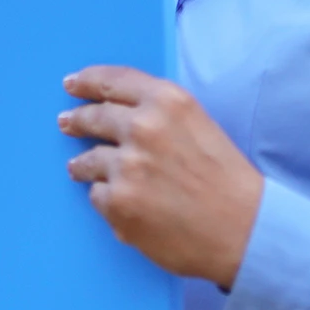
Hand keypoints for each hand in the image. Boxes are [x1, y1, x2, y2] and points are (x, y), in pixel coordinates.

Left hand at [60, 66, 263, 287]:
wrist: (243, 229)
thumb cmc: (226, 181)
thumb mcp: (198, 125)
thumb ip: (160, 113)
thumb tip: (119, 114)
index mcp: (167, 101)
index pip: (113, 80)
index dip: (87, 81)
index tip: (72, 83)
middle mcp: (144, 127)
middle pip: (94, 116)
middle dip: (77, 120)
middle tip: (66, 123)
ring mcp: (127, 165)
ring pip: (87, 160)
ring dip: (83, 166)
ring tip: (79, 170)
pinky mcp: (118, 201)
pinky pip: (97, 195)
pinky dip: (106, 200)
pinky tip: (122, 205)